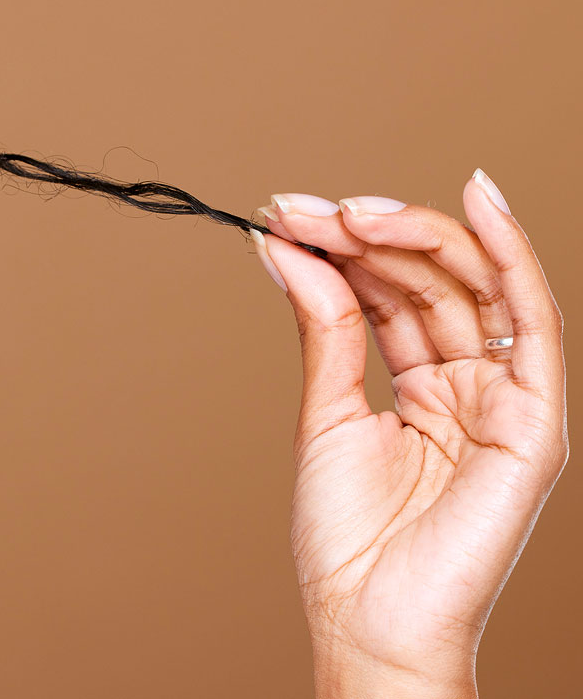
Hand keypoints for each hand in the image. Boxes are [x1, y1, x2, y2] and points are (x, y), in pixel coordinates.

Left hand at [251, 170, 566, 698]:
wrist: (367, 621)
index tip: (281, 215)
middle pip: (426, 280)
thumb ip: (324, 326)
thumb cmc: (347, 539)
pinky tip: (479, 195)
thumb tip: (286, 248)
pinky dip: (510, 252)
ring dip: (410, 234)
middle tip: (300, 210)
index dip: (338, 249)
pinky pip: (532, 319)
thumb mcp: (325, 414)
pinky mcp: (534, 418)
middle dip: (363, 235)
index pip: (387, 293)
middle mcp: (468, 385)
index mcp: (422, 389)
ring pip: (471, 286)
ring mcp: (504, 398)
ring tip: (344, 212)